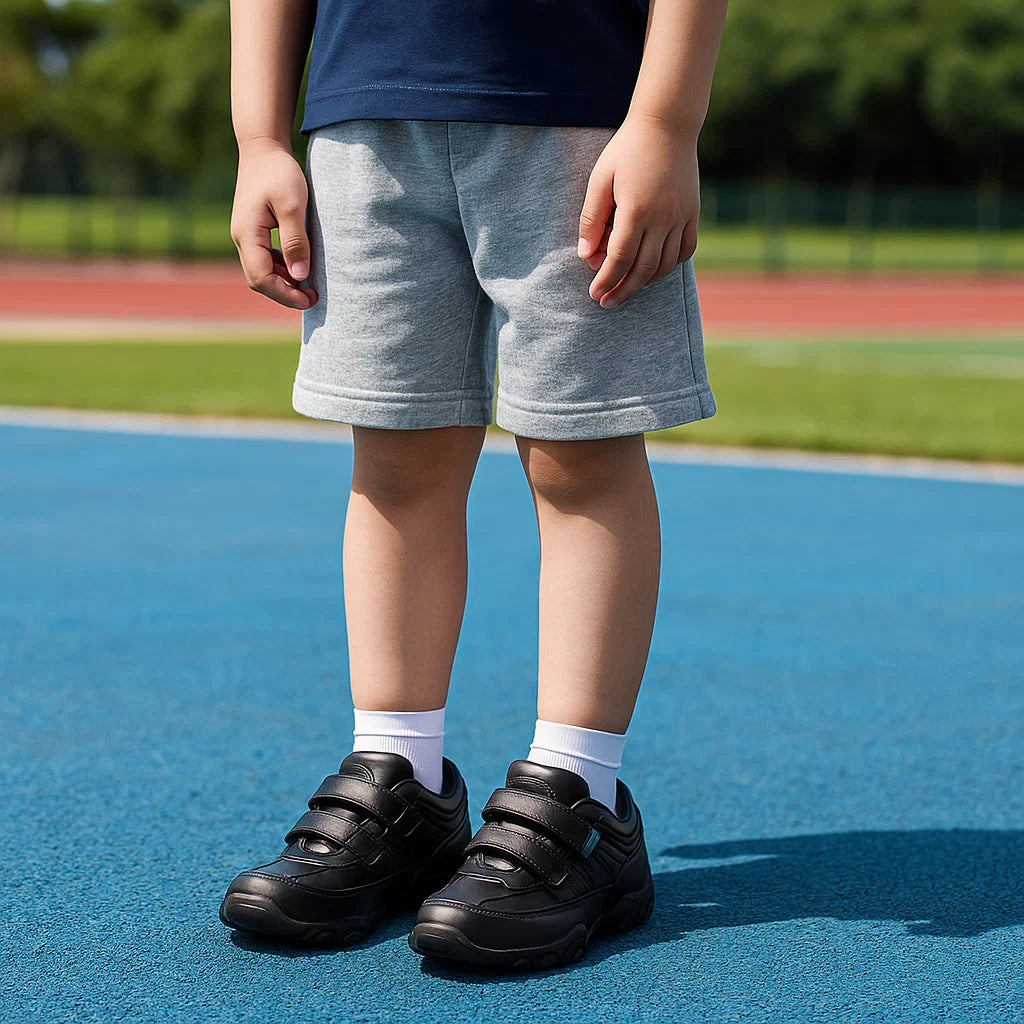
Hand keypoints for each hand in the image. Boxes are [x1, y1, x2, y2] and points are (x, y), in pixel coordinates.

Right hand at [230, 140, 318, 309]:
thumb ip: (295, 241)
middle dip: (284, 293)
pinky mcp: (252, 230)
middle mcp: (241, 238)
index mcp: (247, 234)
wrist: (262, 147)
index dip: (285, 294)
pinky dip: (280, 269)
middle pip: (258, 280)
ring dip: (282, 282)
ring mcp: (244, 235)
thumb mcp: (292, 205)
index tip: (310, 299)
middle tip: (312, 296)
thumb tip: (300, 276)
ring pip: (260, 271)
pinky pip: (263, 259)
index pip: (261, 278)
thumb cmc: (279, 172)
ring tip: (308, 283)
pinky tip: (297, 265)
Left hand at [577, 112, 699, 308]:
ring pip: (666, 264)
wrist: (667, 124)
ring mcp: (682, 216)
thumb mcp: (600, 180)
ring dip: (646, 282)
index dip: (606, 280)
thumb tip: (585, 255)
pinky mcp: (693, 213)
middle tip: (607, 303)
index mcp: (637, 210)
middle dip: (623, 290)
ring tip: (628, 288)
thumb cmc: (627, 150)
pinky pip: (686, 250)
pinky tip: (655, 270)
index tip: (594, 294)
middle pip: (643, 269)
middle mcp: (663, 218)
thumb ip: (591, 219)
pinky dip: (671, 265)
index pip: (619, 258)